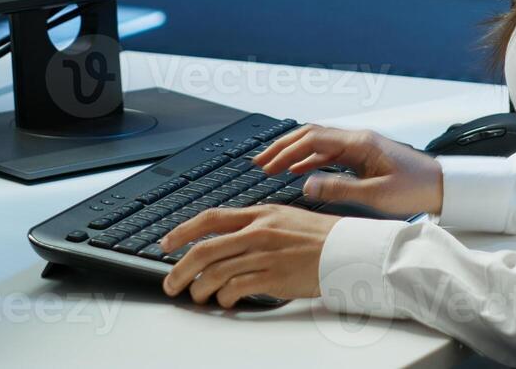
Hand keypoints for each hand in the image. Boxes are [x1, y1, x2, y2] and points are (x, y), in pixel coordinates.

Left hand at [160, 206, 340, 306]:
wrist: (348, 249)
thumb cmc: (319, 236)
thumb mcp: (283, 218)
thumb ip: (255, 225)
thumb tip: (227, 238)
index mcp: (259, 214)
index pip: (210, 218)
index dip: (182, 231)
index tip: (167, 243)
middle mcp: (258, 232)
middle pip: (205, 249)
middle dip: (180, 269)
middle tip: (171, 282)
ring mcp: (265, 254)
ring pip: (216, 272)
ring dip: (200, 288)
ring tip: (197, 296)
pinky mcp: (274, 277)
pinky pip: (236, 289)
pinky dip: (224, 298)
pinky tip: (224, 301)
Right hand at [253, 125, 443, 216]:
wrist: (444, 187)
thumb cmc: (417, 189)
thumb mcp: (376, 195)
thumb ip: (339, 188)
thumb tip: (306, 184)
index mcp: (360, 143)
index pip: (313, 138)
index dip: (287, 150)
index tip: (267, 163)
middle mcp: (358, 140)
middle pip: (312, 135)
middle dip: (284, 147)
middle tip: (261, 162)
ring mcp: (361, 147)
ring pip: (319, 144)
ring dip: (295, 154)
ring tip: (272, 167)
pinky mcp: (364, 157)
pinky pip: (330, 154)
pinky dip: (310, 160)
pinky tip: (299, 172)